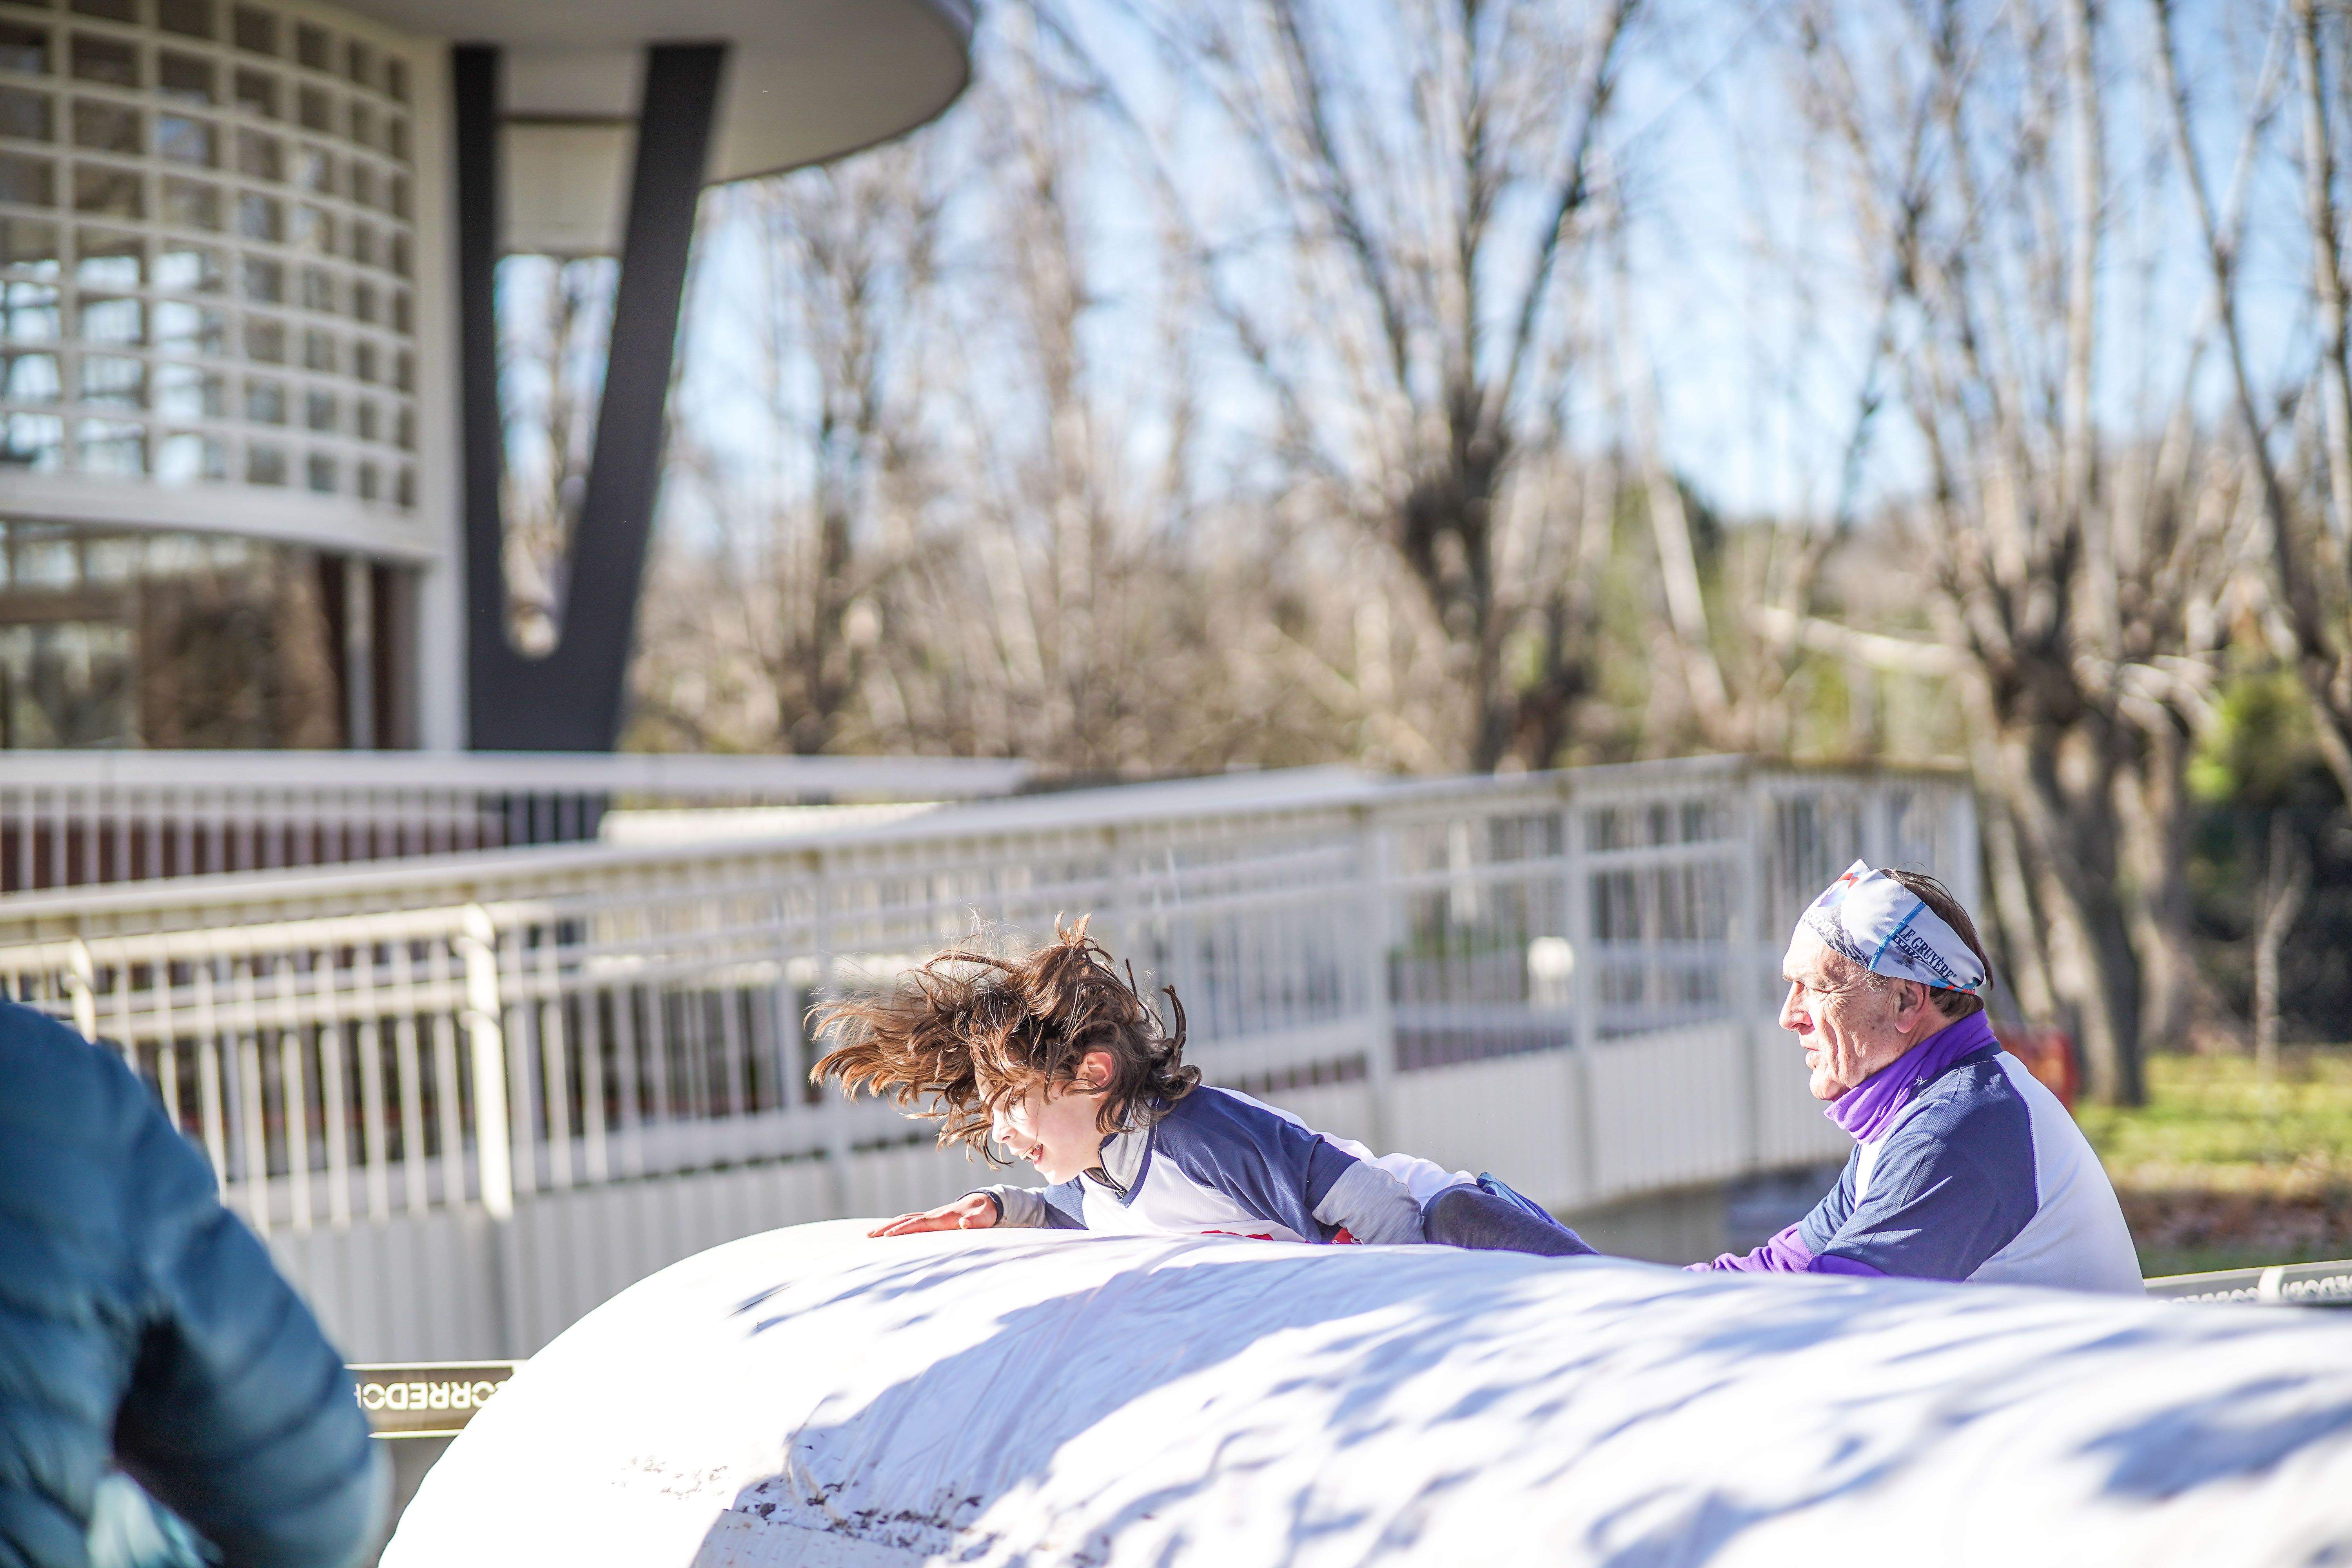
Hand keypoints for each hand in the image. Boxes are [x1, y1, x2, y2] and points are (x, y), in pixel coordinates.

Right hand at [868, 1193, 998, 1237]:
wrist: (984, 1202)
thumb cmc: (984, 1214)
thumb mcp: (984, 1219)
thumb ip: (975, 1222)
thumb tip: (965, 1224)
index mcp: (943, 1218)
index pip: (919, 1224)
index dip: (903, 1229)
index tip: (887, 1236)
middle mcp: (933, 1215)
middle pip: (905, 1220)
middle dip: (886, 1228)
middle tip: (868, 1235)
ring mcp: (931, 1216)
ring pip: (905, 1219)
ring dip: (887, 1226)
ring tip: (871, 1234)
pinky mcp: (932, 1219)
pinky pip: (910, 1221)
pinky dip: (896, 1225)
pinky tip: (888, 1231)